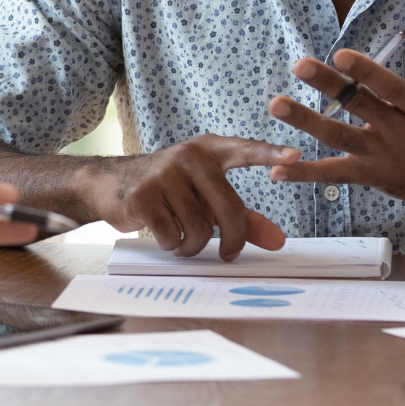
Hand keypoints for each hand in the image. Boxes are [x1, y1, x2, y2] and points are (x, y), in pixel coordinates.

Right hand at [88, 135, 297, 259]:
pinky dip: (171, 244)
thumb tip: (278, 241)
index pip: (244, 150)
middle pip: (228, 208)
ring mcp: (163, 174)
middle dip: (231, 240)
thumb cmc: (166, 190)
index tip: (295, 156)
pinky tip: (164, 236)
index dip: (270, 154)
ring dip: (194, 245)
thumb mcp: (204, 197)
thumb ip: (243, 218)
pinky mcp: (143, 195)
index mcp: (207, 151)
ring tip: (183, 240)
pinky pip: (172, 235)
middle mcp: (187, 157)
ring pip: (199, 228)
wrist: (109, 184)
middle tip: (229, 254)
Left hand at [267, 0, 404, 203]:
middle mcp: (399, 131)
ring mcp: (380, 155)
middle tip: (299, 65)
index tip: (341, 55)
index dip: (367, 73)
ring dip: (306, 122)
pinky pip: (333, 174)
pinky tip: (275, 171)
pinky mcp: (367, 174)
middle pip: (360, 106)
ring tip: (275, 104)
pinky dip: (305, 173)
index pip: (391, 88)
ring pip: (340, 138)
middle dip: (329, 86)